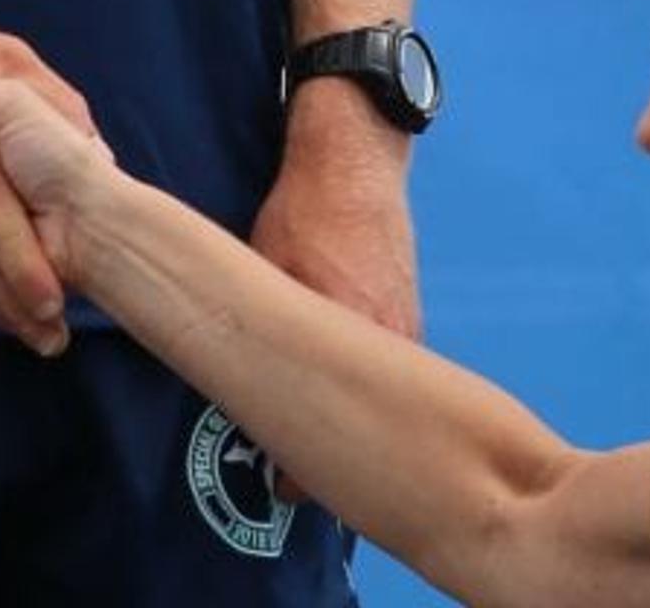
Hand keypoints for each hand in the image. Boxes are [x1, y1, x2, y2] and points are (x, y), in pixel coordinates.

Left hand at [242, 94, 417, 497]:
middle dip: (328, 454)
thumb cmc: (304, 214)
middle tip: (292, 475)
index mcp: (352, 335)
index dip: (306, 473)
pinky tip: (334, 384)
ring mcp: (408, 331)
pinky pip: (388, 372)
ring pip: (378, 403)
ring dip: (345, 416)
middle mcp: (392, 343)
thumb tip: (240, 389)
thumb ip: (257, 331)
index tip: (283, 489)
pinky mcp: (410, 316)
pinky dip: (363, 387)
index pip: (335, 431)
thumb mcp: (264, 270)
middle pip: (363, 429)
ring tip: (309, 427)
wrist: (356, 160)